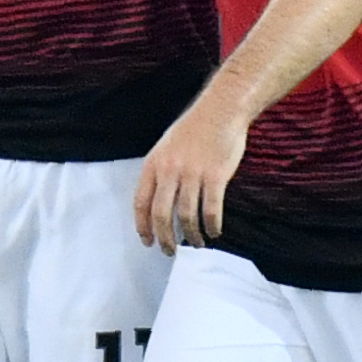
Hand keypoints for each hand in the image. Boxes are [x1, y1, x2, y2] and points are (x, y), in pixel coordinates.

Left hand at [133, 100, 246, 254]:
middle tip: (170, 251)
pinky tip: (214, 232)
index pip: (141, 202)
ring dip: (192, 235)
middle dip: (165, 238)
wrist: (220, 110)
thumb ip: (161, 172)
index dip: (143, 226)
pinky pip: (211, 210)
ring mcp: (193, 173)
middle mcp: (170, 170)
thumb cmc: (194, 129)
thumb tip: (158, 201)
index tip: (147, 241)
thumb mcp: (166, 147)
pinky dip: (212, 225)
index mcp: (154, 164)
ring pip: (187, 216)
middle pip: (162, 214)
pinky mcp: (216, 176)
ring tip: (197, 244)